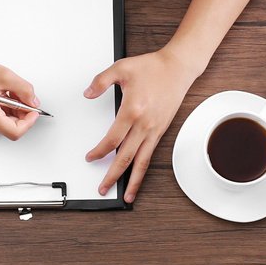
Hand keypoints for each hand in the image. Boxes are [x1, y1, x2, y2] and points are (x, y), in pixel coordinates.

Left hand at [84, 47, 198, 202]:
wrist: (178, 69)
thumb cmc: (152, 68)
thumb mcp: (121, 68)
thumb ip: (101, 81)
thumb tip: (87, 93)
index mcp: (132, 110)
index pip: (112, 139)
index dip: (100, 152)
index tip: (90, 158)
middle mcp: (144, 125)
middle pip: (126, 157)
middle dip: (113, 176)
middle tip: (103, 188)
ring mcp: (154, 130)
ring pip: (141, 162)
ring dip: (133, 181)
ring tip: (126, 196)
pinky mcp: (160, 132)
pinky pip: (150, 155)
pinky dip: (143, 170)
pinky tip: (137, 177)